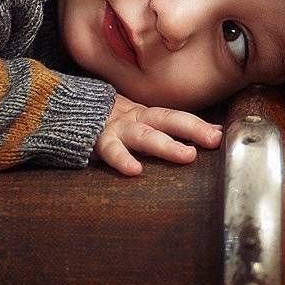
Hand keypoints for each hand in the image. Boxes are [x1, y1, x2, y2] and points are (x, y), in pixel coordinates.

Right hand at [92, 93, 223, 175]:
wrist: (62, 113)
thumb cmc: (103, 124)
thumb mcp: (132, 123)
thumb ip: (165, 129)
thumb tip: (211, 134)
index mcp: (145, 116)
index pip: (176, 118)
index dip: (198, 125)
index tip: (221, 135)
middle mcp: (134, 119)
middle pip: (168, 120)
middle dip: (193, 128)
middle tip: (215, 139)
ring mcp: (116, 129)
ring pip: (145, 135)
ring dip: (167, 145)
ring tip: (188, 155)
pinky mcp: (97, 141)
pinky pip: (111, 151)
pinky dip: (122, 159)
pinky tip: (135, 170)